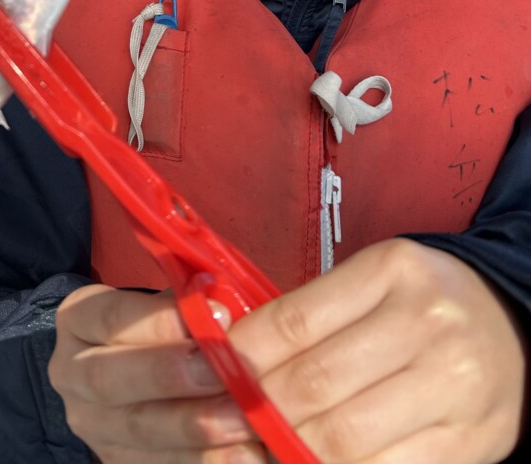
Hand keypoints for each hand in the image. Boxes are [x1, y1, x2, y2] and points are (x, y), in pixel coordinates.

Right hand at [49, 284, 266, 462]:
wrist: (142, 370)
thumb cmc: (163, 324)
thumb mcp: (166, 302)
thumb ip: (189, 303)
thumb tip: (224, 310)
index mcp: (80, 319)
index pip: (110, 317)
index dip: (159, 319)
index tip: (215, 314)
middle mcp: (72, 373)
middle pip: (110, 378)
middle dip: (169, 375)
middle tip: (219, 372)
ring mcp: (92, 425)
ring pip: (137, 430)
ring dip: (193, 426)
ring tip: (241, 420)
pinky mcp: (118, 461)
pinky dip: (203, 460)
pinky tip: (241, 455)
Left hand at [227, 238, 525, 462]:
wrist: (511, 326)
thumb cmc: (421, 300)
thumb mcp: (373, 281)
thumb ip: (312, 312)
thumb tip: (233, 352)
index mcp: (393, 270)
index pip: (295, 321)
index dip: (243, 355)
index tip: (214, 372)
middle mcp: (427, 323)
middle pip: (314, 384)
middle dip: (258, 409)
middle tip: (226, 418)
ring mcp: (453, 387)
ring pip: (343, 438)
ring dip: (287, 448)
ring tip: (259, 444)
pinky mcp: (468, 443)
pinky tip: (307, 460)